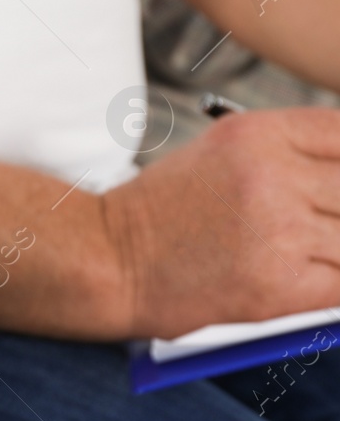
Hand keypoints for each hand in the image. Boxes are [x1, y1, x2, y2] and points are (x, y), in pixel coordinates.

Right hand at [102, 107, 339, 337]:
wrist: (104, 262)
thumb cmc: (157, 213)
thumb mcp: (218, 152)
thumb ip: (286, 150)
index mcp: (258, 134)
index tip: (332, 183)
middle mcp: (273, 176)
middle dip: (338, 206)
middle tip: (314, 221)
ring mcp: (278, 231)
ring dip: (335, 246)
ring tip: (296, 251)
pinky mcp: (277, 285)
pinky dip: (332, 282)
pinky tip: (307, 278)